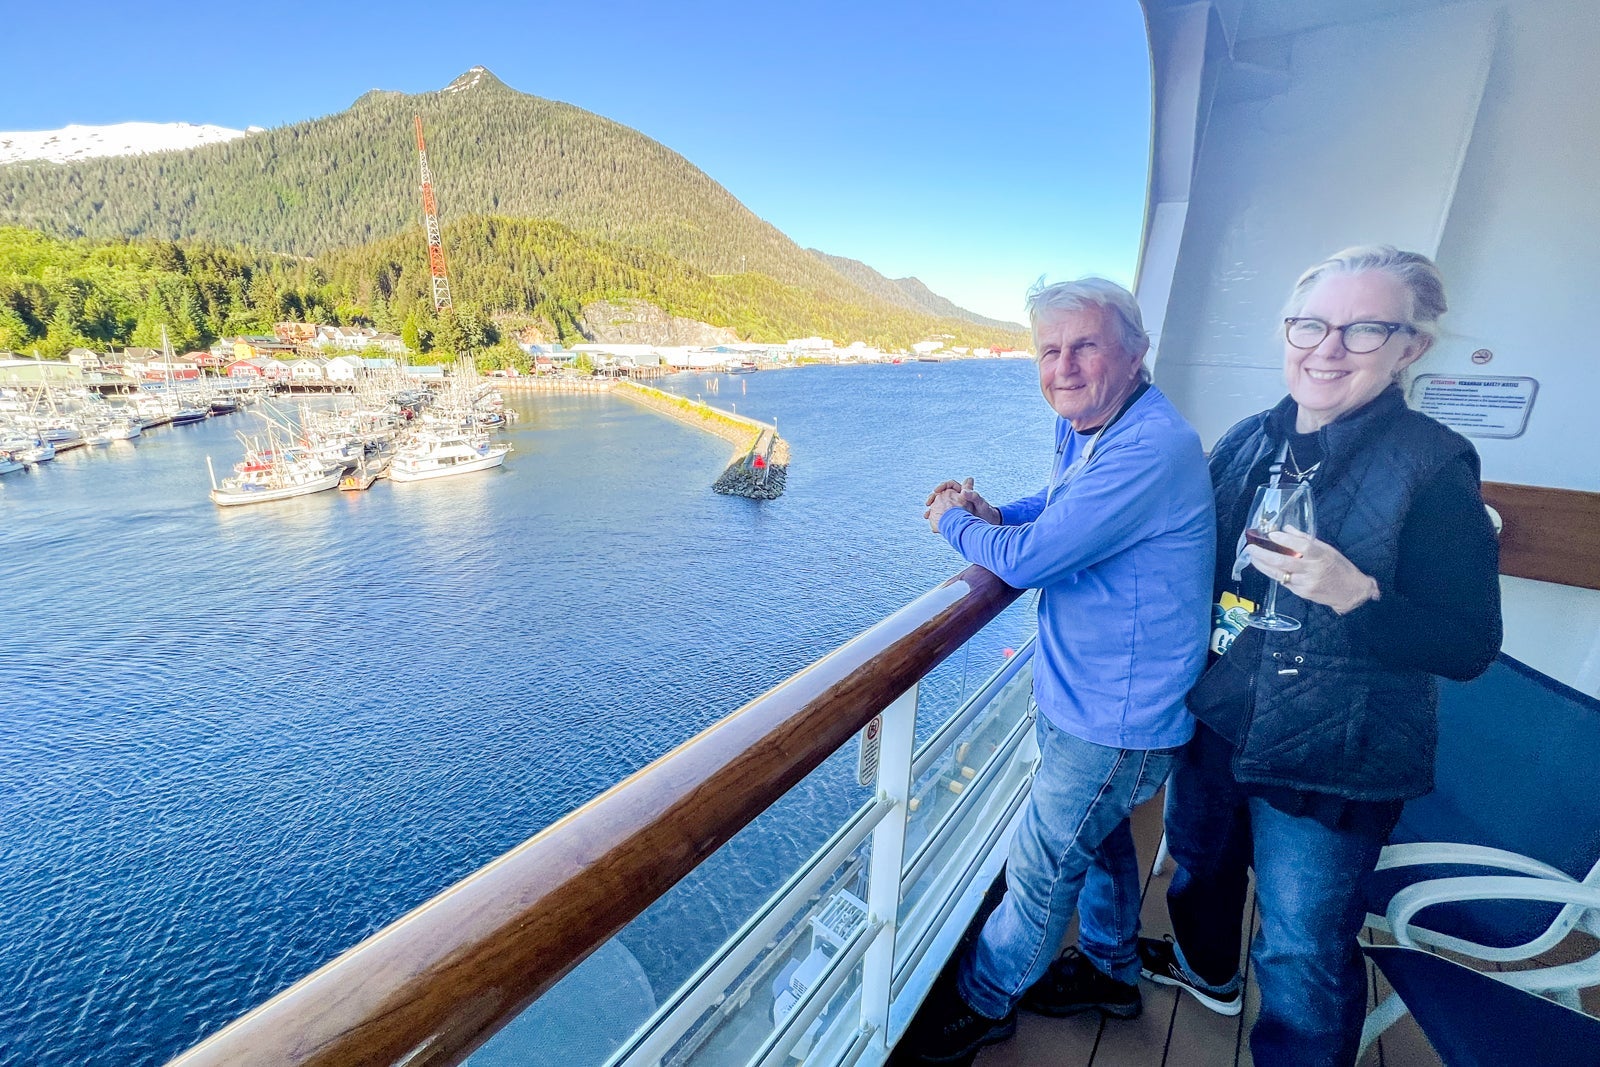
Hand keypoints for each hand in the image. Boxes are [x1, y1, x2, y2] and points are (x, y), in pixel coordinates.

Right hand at [924, 477, 1001, 524]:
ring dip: (932, 510)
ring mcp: (954, 508)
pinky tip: (932, 525)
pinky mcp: (953, 518)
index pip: (950, 485)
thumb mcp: (981, 504)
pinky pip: (942, 517)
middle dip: (933, 498)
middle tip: (928, 503)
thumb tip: (963, 492)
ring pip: (940, 506)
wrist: (989, 524)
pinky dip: (936, 520)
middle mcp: (957, 499)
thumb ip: (974, 497)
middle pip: (941, 495)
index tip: (936, 490)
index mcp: (963, 493)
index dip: (942, 486)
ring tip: (927, 515)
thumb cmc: (987, 513)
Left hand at [1245, 528, 1379, 614]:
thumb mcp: (1327, 549)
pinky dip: (1273, 573)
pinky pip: (1284, 582)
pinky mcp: (1302, 593)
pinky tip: (1265, 567)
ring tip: (1252, 557)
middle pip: (1283, 562)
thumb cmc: (1339, 567)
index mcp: (1321, 556)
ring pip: (1279, 574)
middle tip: (1250, 547)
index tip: (1271, 534)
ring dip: (1262, 565)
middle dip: (1263, 554)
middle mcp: (1313, 570)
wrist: (1351, 592)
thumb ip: (1305, 539)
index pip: (1302, 546)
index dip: (1285, 539)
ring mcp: (1306, 583)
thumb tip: (1285, 528)